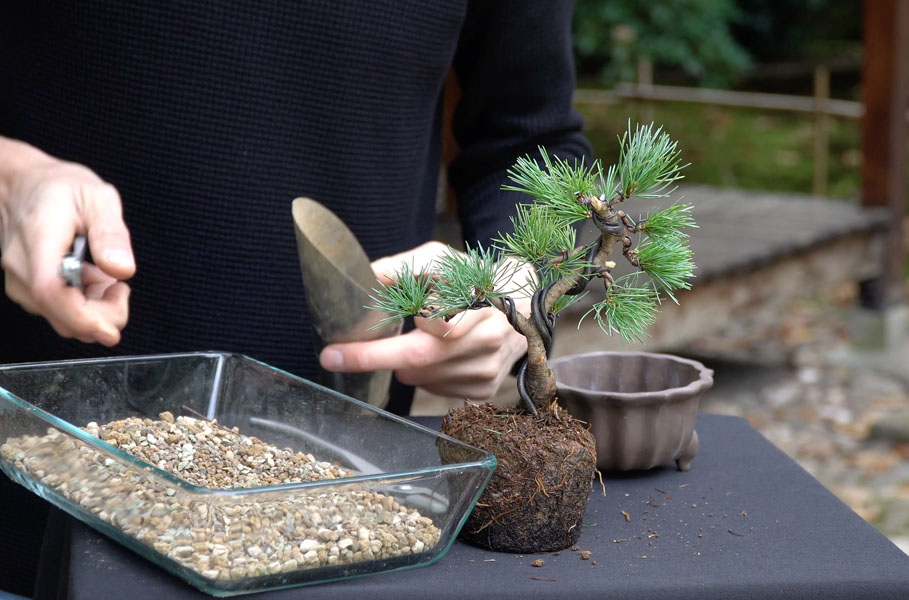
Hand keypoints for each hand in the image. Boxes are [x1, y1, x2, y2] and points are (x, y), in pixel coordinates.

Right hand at [0, 141, 134, 345]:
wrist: (24, 186)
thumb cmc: (60, 189)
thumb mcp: (97, 197)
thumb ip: (111, 233)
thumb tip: (122, 269)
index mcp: (39, 240)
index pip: (51, 291)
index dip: (84, 318)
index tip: (113, 329)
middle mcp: (22, 268)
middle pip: (62, 315)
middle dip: (104, 315)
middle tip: (121, 287)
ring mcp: (20, 282)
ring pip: (63, 319)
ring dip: (95, 308)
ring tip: (105, 273)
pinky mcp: (26, 289)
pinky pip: (58, 311)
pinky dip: (84, 304)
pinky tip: (91, 278)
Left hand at [319, 241, 530, 400]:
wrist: (521, 304)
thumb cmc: (474, 279)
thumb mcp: (441, 260)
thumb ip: (402, 267)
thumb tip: (363, 276)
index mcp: (478, 304)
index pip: (430, 326)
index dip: (384, 340)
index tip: (338, 349)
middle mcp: (487, 340)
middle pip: (419, 359)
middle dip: (374, 359)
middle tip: (334, 358)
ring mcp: (488, 369)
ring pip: (422, 378)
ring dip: (402, 363)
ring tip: (412, 339)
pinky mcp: (485, 389)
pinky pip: (436, 390)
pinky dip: (423, 375)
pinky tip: (434, 356)